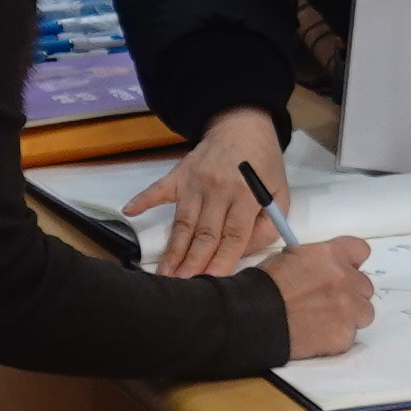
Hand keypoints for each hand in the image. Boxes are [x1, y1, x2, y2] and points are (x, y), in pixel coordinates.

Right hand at [125, 106, 290, 275]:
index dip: (223, 260)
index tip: (213, 281)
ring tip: (163, 273)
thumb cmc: (263, 162)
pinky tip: (130, 212)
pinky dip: (143, 200)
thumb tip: (244, 251)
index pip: (234, 234)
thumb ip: (269, 224)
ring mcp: (195, 180)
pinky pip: (158, 189)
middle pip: (205, 233)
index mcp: (247, 193)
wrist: (242, 124)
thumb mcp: (280, 192)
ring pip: (183, 222)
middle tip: (182, 286)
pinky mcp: (179, 173)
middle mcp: (219, 188)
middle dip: (193, 262)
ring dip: (173, 249)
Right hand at [263, 237, 376, 360]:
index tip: (346, 270)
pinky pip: (350, 336)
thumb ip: (316, 260)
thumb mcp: (288, 257)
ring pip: (364, 312)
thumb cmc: (264, 288)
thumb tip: (323, 266)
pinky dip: (336, 337)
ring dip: (350, 315)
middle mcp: (345, 280)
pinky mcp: (344, 335)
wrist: (254, 319)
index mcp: (331, 256)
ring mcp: (348, 309)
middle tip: (328, 300)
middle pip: (364, 286)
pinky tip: (316, 334)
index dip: (352, 262)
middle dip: (350, 293)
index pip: (360, 251)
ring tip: (324, 320)